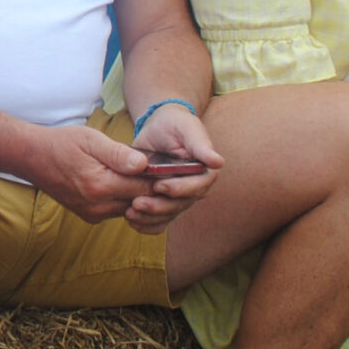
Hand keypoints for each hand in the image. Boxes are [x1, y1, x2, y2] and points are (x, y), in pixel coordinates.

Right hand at [33, 112, 218, 232]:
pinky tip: (134, 186)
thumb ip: (119, 154)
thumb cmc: (62, 143)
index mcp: (100, 186)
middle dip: (158, 191)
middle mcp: (97, 206)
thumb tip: (144, 164)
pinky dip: (128, 199)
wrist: (31, 158)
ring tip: (160, 181)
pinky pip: (118, 210)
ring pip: (131, 208)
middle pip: (141, 202)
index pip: (144, 188)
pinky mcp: (89, 216)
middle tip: (179, 178)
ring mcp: (92, 214)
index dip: (164, 180)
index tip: (181, 171)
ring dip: (143, 196)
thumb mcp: (91, 140)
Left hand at [123, 103, 222, 229]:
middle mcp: (193, 188)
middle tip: (137, 203)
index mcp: (204, 172)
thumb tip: (218, 161)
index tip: (160, 186)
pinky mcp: (163, 201)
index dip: (179, 189)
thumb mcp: (187, 128)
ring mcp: (178, 197)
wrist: (160, 128)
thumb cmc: (177, 125)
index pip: (196, 187)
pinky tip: (132, 222)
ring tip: (130, 213)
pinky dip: (146, 224)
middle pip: (180, 205)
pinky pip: (158, 220)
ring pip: (168, 215)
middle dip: (159, 207)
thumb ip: (200, 144)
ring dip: (150, 218)